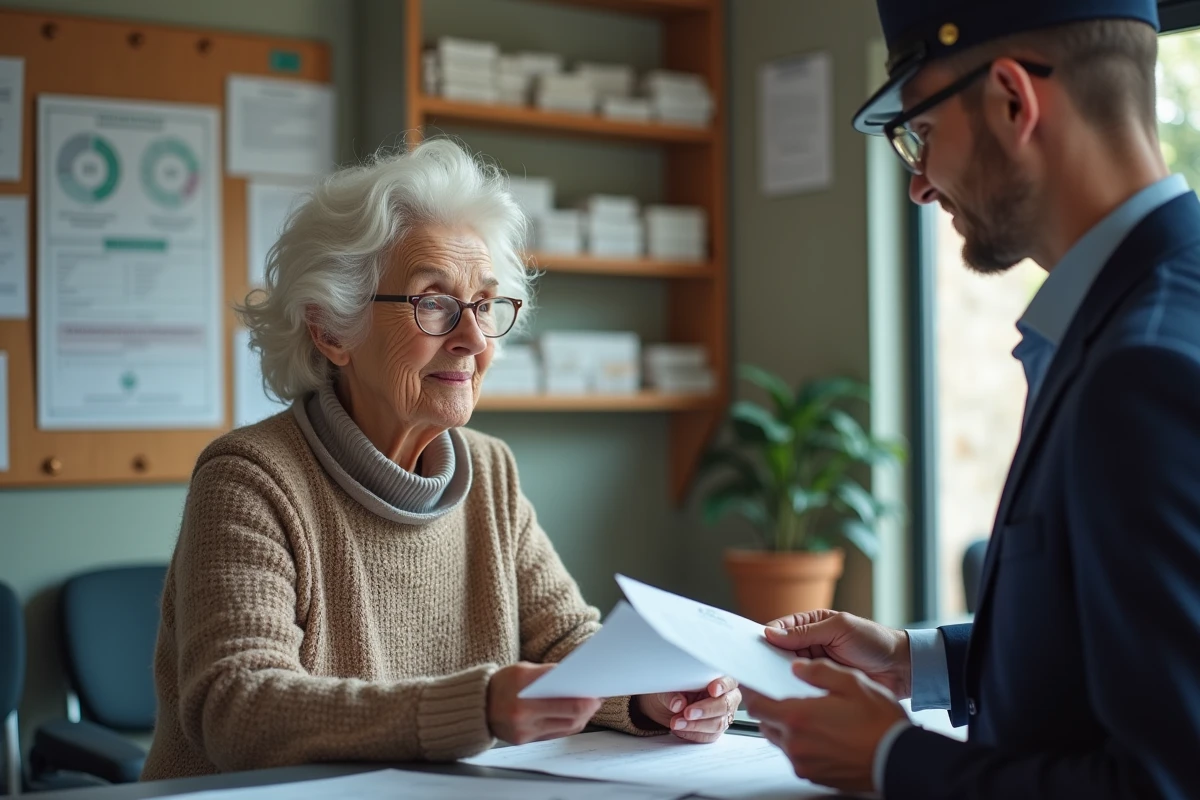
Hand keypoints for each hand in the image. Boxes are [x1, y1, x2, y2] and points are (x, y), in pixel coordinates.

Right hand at [486, 662, 602, 744]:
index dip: (587, 698)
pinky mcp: (525, 741)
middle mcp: (523, 713)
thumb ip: (550, 673)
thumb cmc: (503, 683)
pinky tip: (574, 715)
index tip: (597, 692)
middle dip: (589, 707)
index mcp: (523, 689)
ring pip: (567, 727)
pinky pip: (556, 734)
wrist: (476, 705)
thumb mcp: (524, 669)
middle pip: (571, 716)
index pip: (566, 699)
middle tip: (598, 699)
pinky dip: (569, 725)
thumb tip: (578, 677)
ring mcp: (524, 730)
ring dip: (582, 717)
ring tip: (589, 706)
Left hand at [635, 677, 741, 743]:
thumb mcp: (667, 687)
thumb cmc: (671, 690)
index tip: (712, 690)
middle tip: (688, 712)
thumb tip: (677, 703)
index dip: (723, 685)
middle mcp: (724, 696)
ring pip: (719, 723)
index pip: (729, 680)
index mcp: (718, 678)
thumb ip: (672, 694)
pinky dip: (693, 734)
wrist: (664, 706)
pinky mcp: (714, 730)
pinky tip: (680, 729)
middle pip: (726, 704)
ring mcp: (721, 715)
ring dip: (696, 725)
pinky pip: (709, 736)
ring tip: (677, 722)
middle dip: (707, 710)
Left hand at [744, 659, 906, 793]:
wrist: (899, 760)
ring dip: (784, 725)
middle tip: (781, 694)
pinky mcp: (814, 775)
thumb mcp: (852, 682)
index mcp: (798, 717)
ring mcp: (803, 763)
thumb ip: (819, 671)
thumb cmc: (879, 723)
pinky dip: (799, 742)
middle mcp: (795, 743)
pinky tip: (819, 732)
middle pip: (765, 722)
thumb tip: (797, 667)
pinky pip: (795, 755)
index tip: (754, 683)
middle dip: (769, 707)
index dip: (753, 691)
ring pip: (779, 740)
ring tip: (805, 713)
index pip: (757, 704)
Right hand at [763, 609, 911, 698]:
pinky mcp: (822, 684)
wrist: (901, 668)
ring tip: (768, 682)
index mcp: (812, 624)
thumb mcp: (839, 629)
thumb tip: (771, 633)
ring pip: (788, 670)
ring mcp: (816, 665)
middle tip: (756, 668)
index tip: (750, 646)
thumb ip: (806, 632)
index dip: (765, 636)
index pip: (780, 628)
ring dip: (780, 675)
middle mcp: (810, 644)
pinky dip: (794, 689)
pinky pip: (802, 686)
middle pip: (779, 651)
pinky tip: (787, 693)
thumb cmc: (874, 641)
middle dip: (768, 658)